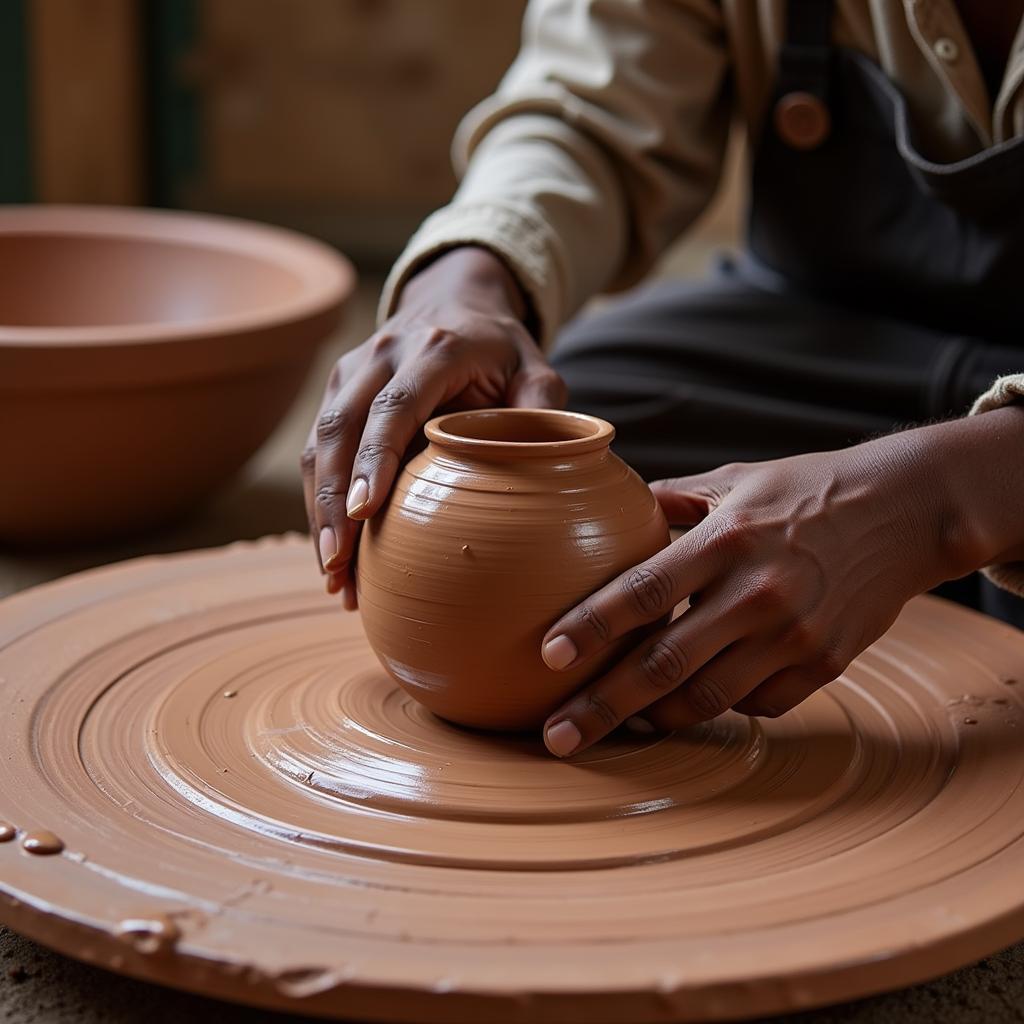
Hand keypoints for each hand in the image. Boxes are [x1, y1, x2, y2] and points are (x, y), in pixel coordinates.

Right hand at [302, 246, 564, 607]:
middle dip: (333, 500)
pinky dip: (318, 501)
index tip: (363, 510)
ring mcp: (351, 371)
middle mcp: (382, 354)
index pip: (396, 405)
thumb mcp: (535, 368)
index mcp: (435, 348)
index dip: (375, 458)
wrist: (455, 304)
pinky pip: (316, 449)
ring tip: (333, 575)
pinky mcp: (336, 391)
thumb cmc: (501, 350)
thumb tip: (545, 461)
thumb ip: (542, 406)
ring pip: (319, 442)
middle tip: (339, 564)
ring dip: (319, 511)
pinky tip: (331, 550)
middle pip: (343, 427)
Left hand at [537, 413, 1023, 756]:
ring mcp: (794, 635)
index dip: (591, 627)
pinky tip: (694, 699)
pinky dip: (719, 707)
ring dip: (653, 720)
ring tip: (614, 726)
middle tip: (556, 735)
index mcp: (726, 539)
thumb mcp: (733, 479)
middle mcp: (758, 592)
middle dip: (603, 706)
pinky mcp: (824, 665)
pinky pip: (756, 706)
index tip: (548, 656)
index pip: (643, 591)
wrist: (903, 513)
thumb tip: (604, 509)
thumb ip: (669, 499)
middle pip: (664, 664)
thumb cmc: (803, 491)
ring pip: (706, 699)